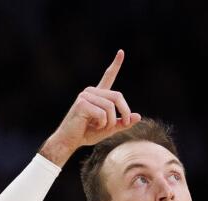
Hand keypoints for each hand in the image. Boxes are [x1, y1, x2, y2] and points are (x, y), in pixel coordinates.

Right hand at [40, 50, 141, 166]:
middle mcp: (91, 92)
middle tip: (125, 123)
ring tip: (99, 127)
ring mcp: (85, 96)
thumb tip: (138, 116)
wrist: (69, 141)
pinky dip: (102, 124)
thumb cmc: (87, 134)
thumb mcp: (109, 128)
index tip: (121, 52)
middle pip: (118, 96)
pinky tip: (91, 125)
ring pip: (111, 107)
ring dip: (110, 122)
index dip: (116, 65)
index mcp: (98, 95)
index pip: (108, 76)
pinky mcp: (82, 103)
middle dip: (125, 112)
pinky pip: (102, 114)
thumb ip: (122, 122)